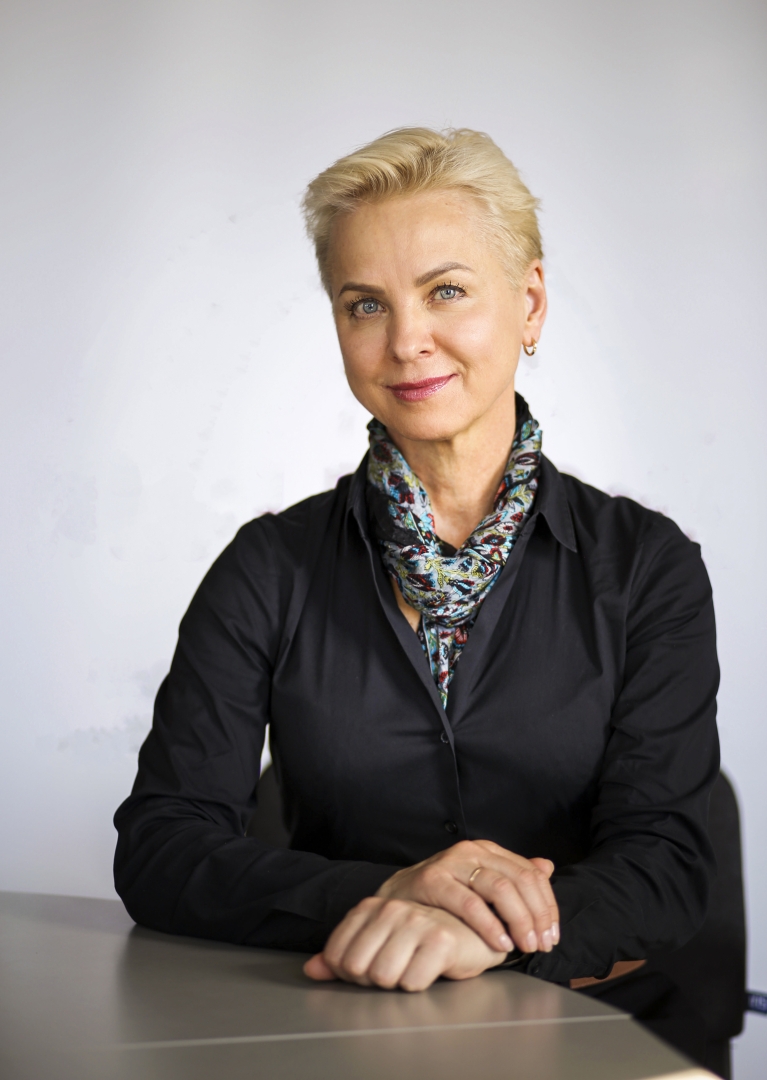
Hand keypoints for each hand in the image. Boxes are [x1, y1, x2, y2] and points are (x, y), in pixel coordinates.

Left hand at [304, 896, 505, 990]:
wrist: (472, 933)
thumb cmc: (423, 939)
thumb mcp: (380, 942)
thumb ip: (343, 955)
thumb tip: (311, 970)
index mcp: (372, 907)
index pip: (337, 954)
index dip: (350, 973)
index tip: (370, 969)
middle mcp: (392, 909)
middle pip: (357, 968)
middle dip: (372, 981)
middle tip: (394, 971)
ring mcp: (416, 922)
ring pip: (383, 976)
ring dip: (396, 983)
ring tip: (411, 970)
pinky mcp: (441, 940)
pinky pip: (412, 982)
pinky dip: (418, 984)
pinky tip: (429, 970)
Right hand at [375, 840, 558, 954]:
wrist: (396, 898)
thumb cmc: (443, 896)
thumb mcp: (480, 883)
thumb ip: (512, 876)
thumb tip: (547, 866)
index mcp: (487, 850)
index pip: (530, 873)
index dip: (547, 905)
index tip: (552, 935)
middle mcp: (472, 851)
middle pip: (519, 880)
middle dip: (537, 916)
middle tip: (542, 945)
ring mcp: (452, 863)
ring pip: (499, 888)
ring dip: (518, 921)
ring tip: (524, 946)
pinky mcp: (433, 879)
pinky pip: (468, 903)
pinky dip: (489, 925)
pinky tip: (500, 943)